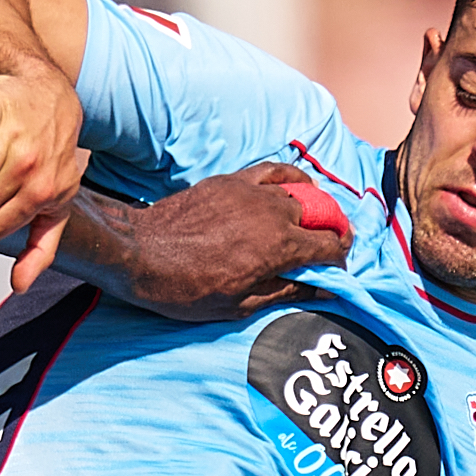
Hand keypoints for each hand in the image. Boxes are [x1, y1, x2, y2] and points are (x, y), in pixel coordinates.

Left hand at [109, 161, 348, 317]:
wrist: (138, 254)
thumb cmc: (184, 288)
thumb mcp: (238, 305)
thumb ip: (284, 292)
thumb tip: (320, 290)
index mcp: (279, 247)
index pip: (330, 247)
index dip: (338, 260)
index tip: (334, 270)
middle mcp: (273, 213)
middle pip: (321, 217)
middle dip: (330, 233)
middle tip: (327, 247)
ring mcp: (252, 191)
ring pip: (300, 192)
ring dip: (313, 208)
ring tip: (314, 221)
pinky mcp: (231, 180)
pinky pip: (274, 171)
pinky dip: (292, 178)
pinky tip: (295, 187)